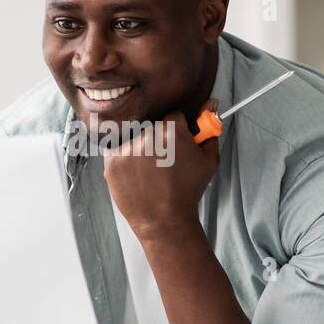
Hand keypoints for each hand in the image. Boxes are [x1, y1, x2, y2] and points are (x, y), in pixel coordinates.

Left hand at [102, 98, 220, 242]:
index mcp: (173, 131)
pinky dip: (126, 163)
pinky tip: (137, 178)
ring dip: (141, 151)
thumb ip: (209, 129)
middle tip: (164, 165)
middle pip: (153, 128)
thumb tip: (211, 103)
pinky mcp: (112, 161)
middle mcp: (148, 135)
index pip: (173, 117)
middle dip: (159, 141)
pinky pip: (119, 152)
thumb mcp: (208, 160)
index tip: (176, 147)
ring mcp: (128, 148)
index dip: (177, 133)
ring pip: (135, 139)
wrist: (164, 221)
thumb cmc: (188, 191)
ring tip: (150, 174)